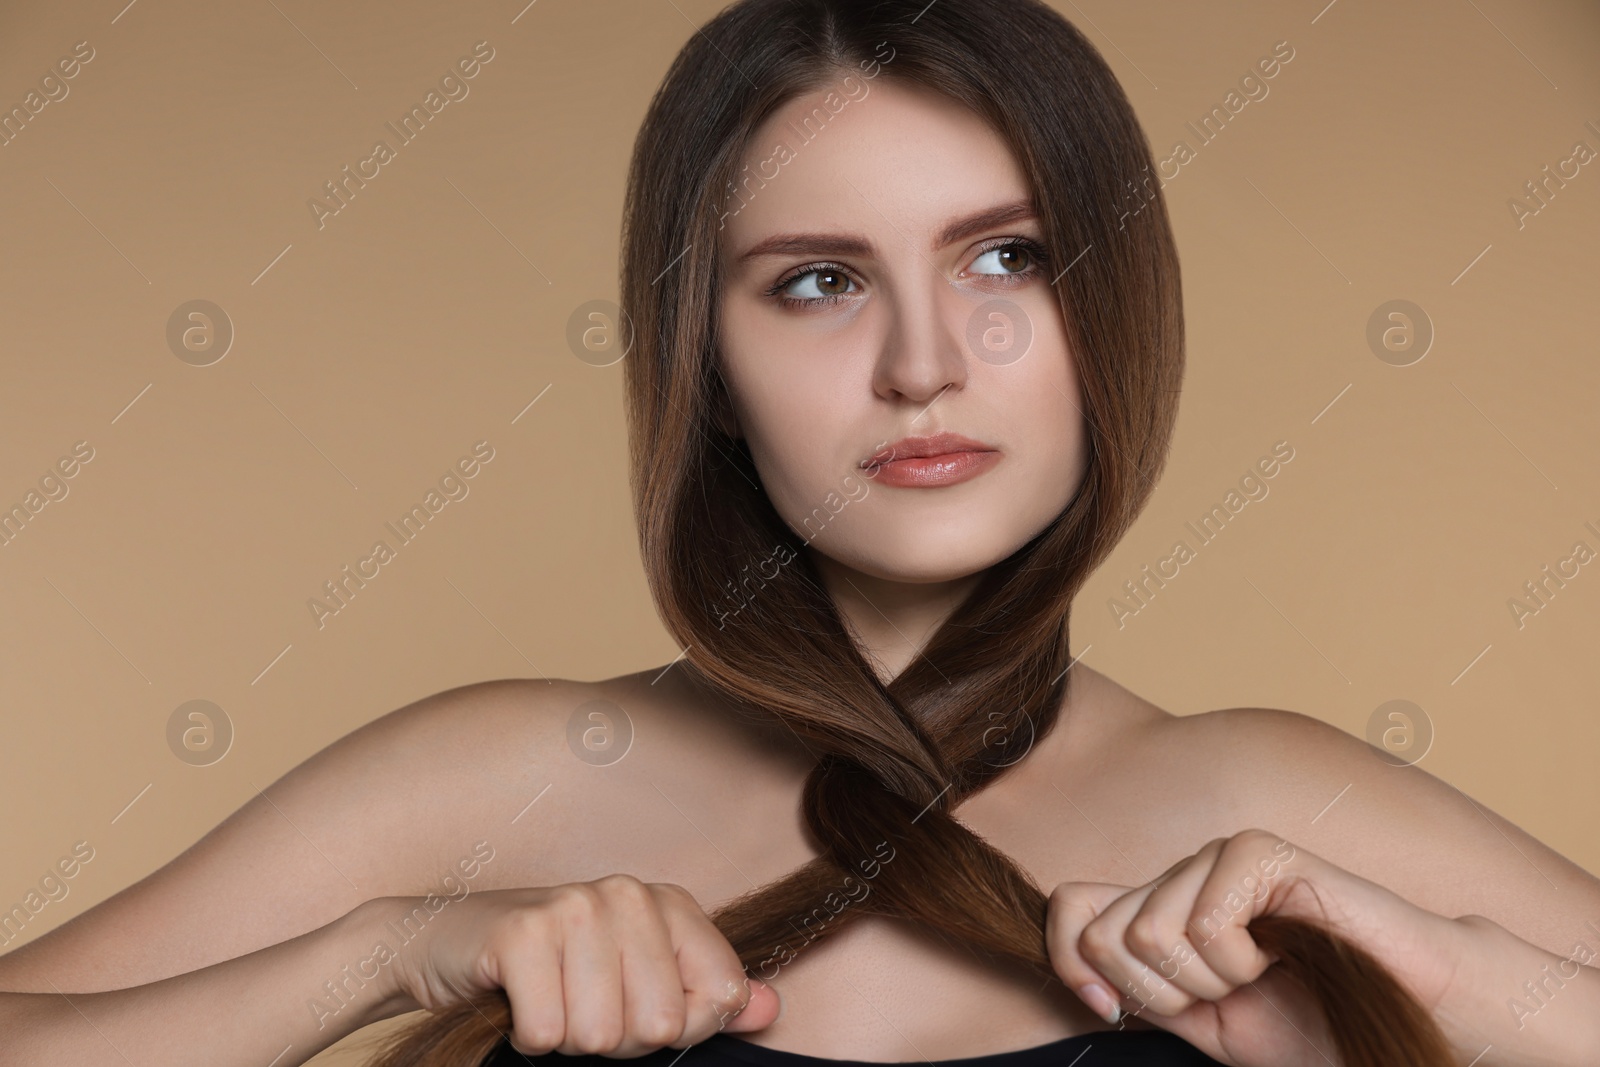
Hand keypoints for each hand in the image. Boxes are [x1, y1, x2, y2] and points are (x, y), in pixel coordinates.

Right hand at [373, 874, 780, 1055]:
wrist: (442, 942)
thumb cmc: (549, 966)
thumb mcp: (633, 976)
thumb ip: (704, 994)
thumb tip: (769, 1009)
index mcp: (667, 902)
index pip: (719, 994)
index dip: (678, 1027)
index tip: (634, 1006)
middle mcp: (627, 894)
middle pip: (659, 1024)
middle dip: (616, 1039)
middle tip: (579, 1006)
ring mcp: (573, 907)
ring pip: (600, 1035)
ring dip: (567, 1038)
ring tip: (549, 1000)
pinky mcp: (521, 932)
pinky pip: (546, 1033)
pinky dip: (527, 1036)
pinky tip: (518, 1001)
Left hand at [1046, 829, 1465, 1066]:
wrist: (1404, 1017)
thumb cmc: (1314, 1022)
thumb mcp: (1206, 1022)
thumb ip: (1142, 991)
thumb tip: (1082, 967)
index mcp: (1164, 909)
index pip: (1071, 907)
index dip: (1069, 962)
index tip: (1108, 1009)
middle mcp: (1182, 874)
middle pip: (1106, 934)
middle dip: (1162, 994)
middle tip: (1227, 995)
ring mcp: (1219, 857)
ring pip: (1149, 931)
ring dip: (1209, 982)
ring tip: (1261, 973)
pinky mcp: (1260, 852)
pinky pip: (1204, 920)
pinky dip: (1241, 961)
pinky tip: (1280, 952)